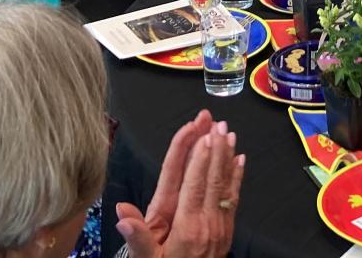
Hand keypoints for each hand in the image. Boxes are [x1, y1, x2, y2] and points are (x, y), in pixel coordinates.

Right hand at [116, 119, 243, 257]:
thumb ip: (138, 238)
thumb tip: (121, 214)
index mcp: (185, 228)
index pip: (192, 185)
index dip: (197, 158)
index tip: (202, 134)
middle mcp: (206, 224)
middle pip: (211, 179)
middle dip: (214, 148)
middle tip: (215, 121)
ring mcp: (219, 227)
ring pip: (224, 185)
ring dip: (227, 157)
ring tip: (228, 132)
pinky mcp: (226, 232)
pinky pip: (233, 199)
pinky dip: (237, 178)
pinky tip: (240, 160)